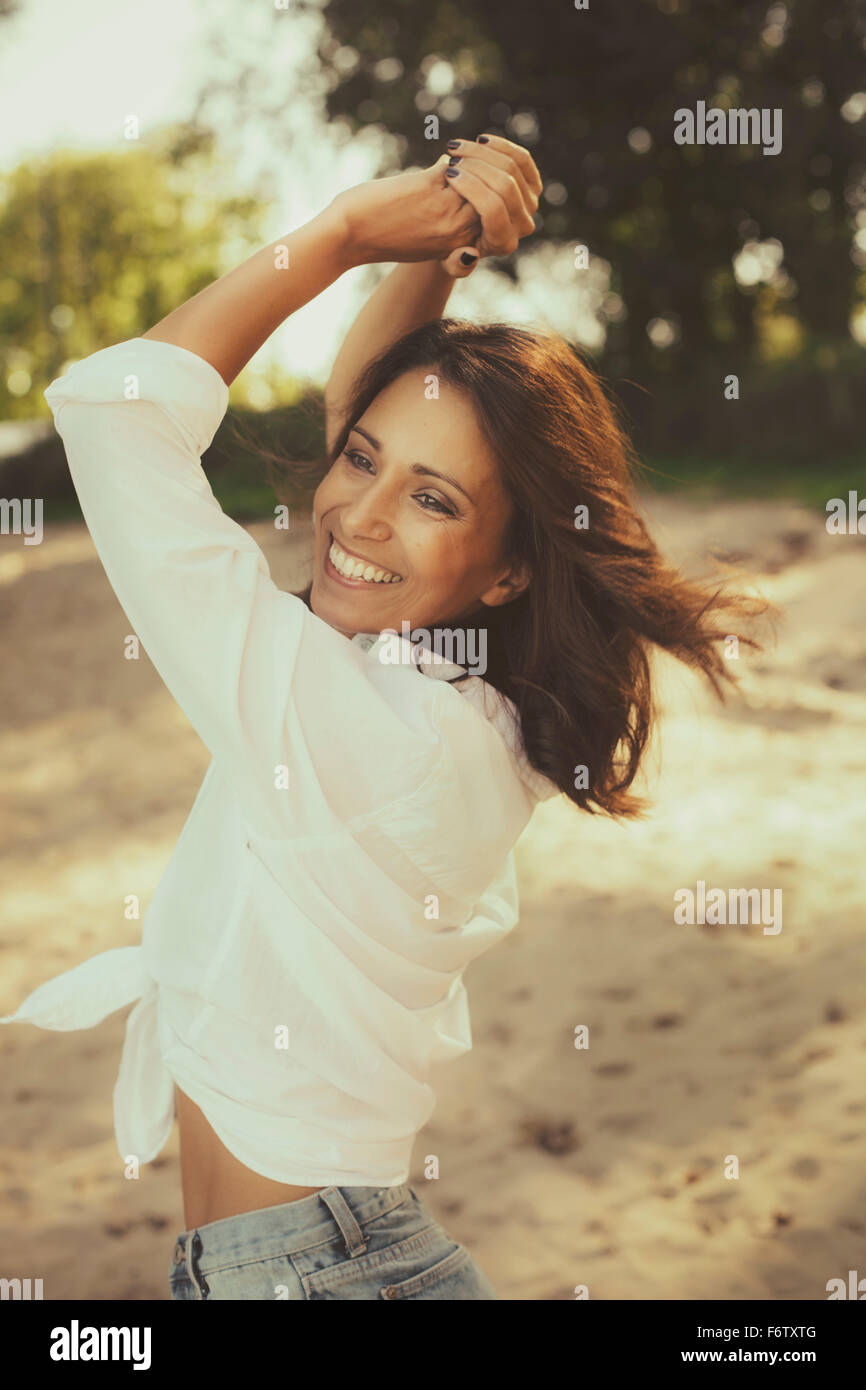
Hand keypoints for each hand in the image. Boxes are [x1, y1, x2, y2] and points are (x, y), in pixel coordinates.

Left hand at [330, 135, 539, 275]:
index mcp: (465, 241)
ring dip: (480, 153)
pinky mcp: (428, 190)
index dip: (513, 185)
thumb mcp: (428, 232)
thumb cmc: (383, 232)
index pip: (512, 211)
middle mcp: (461, 229)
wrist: (348, 236)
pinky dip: (460, 151)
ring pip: (489, 175)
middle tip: (479, 150)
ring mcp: (446, 210)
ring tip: (462, 149)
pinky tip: (448, 149)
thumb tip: (459, 167)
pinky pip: (460, 164)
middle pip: (506, 191)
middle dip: (500, 161)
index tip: (496, 167)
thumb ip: (451, 211)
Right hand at [436, 135, 541, 278]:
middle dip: (476, 165)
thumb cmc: (454, 245)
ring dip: (482, 152)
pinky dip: (501, 146)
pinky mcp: (533, 183)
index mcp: (504, 242)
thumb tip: (469, 255)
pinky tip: (479, 140)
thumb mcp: (448, 260)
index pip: (493, 209)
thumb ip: (456, 265)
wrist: (469, 231)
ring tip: (456, 148)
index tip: (449, 173)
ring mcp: (531, 202)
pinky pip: (521, 158)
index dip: (472, 186)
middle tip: (451, 157)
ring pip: (512, 167)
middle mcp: (523, 224)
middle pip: (505, 185)